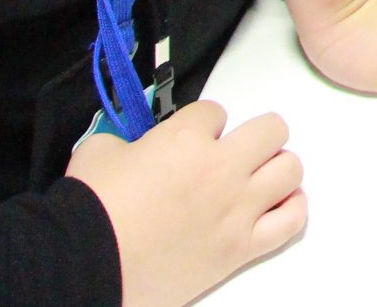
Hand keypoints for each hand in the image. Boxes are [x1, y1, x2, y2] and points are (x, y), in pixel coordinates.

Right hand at [68, 102, 304, 306]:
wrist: (85, 265)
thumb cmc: (88, 210)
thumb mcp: (98, 151)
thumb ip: (126, 140)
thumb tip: (132, 148)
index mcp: (185, 139)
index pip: (215, 112)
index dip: (202, 125)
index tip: (191, 140)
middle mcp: (221, 169)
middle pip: (272, 130)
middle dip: (254, 136)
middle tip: (235, 152)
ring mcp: (236, 209)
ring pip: (290, 169)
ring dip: (275, 168)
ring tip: (257, 178)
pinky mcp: (240, 248)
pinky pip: (291, 221)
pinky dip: (290, 209)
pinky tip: (277, 205)